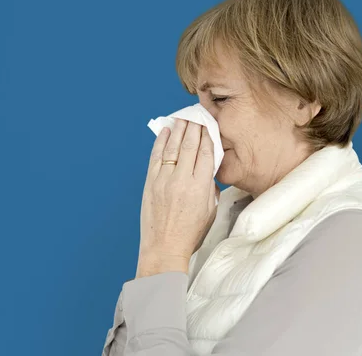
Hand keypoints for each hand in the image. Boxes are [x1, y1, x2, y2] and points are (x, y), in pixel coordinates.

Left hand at [136, 118, 219, 276]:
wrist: (164, 248)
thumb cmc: (190, 233)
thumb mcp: (210, 210)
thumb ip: (211, 187)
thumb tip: (207, 170)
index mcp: (200, 187)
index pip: (205, 153)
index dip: (208, 136)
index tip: (209, 124)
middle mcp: (181, 180)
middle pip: (189, 145)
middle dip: (194, 127)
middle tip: (197, 114)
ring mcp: (164, 180)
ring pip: (172, 147)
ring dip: (178, 130)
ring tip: (182, 117)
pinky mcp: (150, 183)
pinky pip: (156, 157)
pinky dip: (160, 142)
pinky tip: (165, 132)